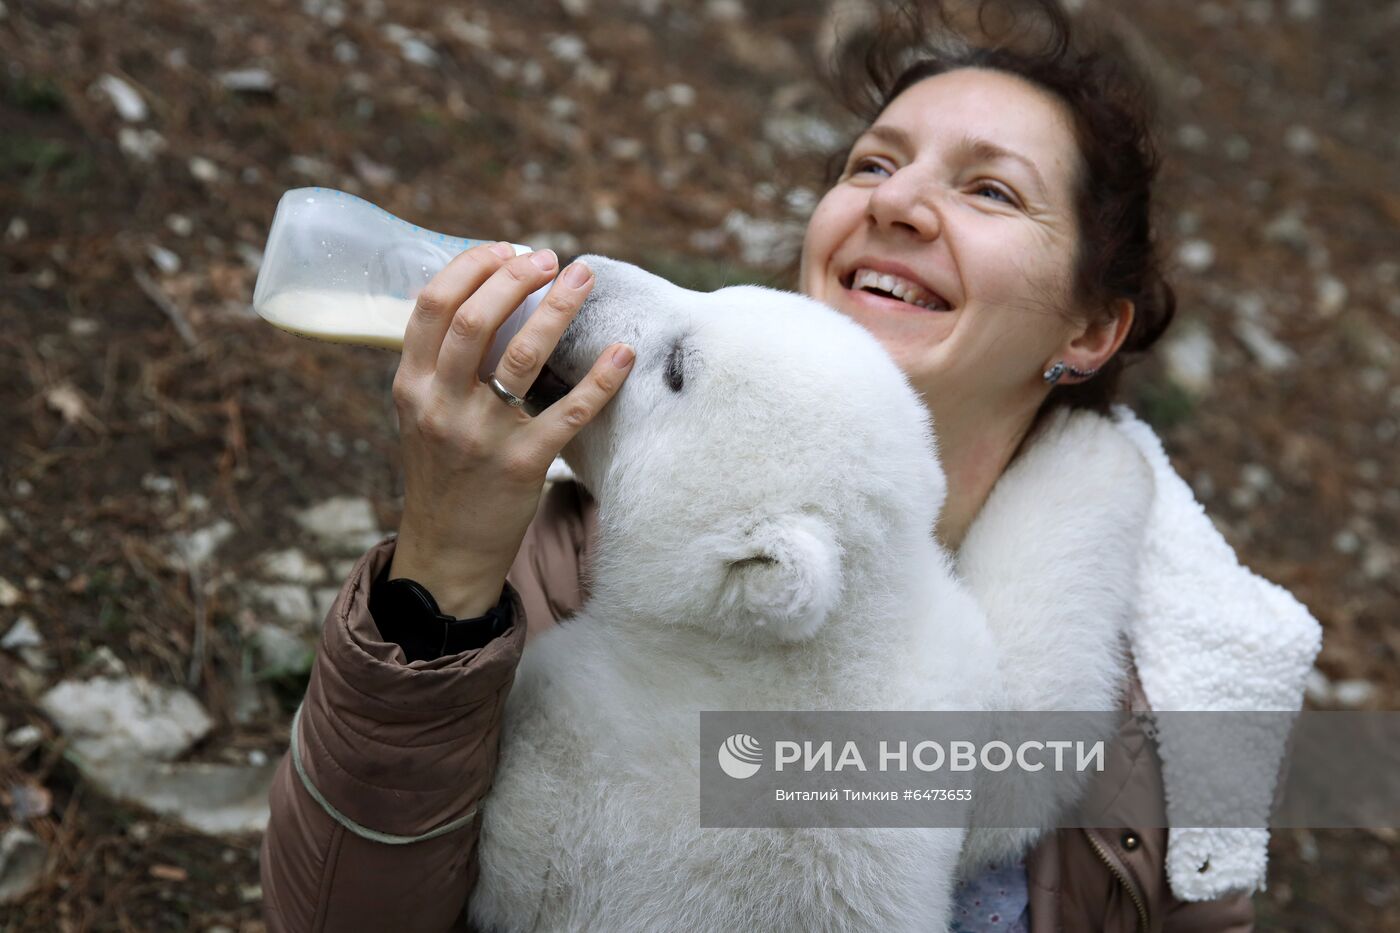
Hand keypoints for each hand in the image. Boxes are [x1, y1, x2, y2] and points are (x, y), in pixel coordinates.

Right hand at [387, 242, 634, 616]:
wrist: (447, 548)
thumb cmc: (444, 468)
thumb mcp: (421, 411)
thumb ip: (441, 361)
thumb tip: (487, 293)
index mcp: (410, 384)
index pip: (433, 305)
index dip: (471, 267)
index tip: (506, 249)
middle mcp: (439, 405)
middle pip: (475, 320)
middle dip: (516, 278)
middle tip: (551, 258)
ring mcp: (480, 435)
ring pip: (522, 356)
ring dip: (557, 309)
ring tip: (583, 279)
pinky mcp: (521, 464)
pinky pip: (568, 412)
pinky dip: (600, 378)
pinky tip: (622, 352)